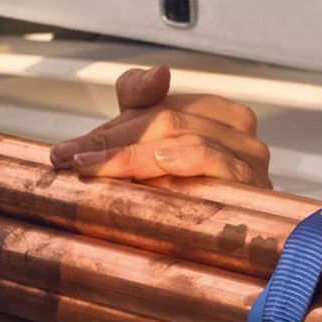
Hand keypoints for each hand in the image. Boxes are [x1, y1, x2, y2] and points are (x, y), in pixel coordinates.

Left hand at [46, 66, 271, 188]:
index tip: (68, 151)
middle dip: (113, 141)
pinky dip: (182, 162)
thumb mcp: (154, 141)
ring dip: (133, 155)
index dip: (110, 128)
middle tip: (71, 159)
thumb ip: (143, 99)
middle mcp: (241, 135)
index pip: (159, 106)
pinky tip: (158, 164)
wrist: (225, 249)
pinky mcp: (253, 189)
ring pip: (185, 140)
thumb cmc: (187, 193)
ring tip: (95, 167)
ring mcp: (250, 163)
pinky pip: (212, 164)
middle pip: (168, 121)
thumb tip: (159, 73)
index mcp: (220, 115)